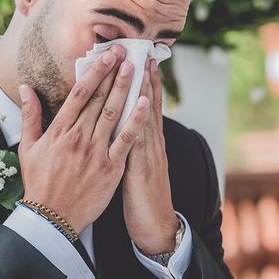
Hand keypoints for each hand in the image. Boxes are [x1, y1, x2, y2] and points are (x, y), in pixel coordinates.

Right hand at [18, 45, 149, 233]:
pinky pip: (125, 140)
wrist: (51, 217)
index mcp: (59, 131)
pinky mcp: (110, 168)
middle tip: (126, 52)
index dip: (94, 72)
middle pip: (98, 99)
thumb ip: (30, 115)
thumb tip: (26, 88)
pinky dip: (136, 121)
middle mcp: (78, 137)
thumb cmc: (39, 182)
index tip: (105, 55)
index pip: (79, 94)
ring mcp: (95, 152)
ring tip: (136, 68)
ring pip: (113, 114)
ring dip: (125, 89)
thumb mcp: (28, 147)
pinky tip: (145, 103)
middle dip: (113, 73)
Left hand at [123, 59, 178, 254]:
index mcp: (148, 144)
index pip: (145, 107)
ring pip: (146, 118)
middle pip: (149, 106)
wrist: (156, 227)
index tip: (143, 59)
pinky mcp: (143, 170)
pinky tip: (141, 106)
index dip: (145, 83)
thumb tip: (121, 130)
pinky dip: (140, 122)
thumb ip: (130, 147)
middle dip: (146, 78)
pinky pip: (140, 142)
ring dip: (146, 91)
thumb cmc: (143, 199)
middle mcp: (152, 145)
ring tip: (144, 67)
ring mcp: (150, 156)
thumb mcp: (136, 169)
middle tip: (144, 51)